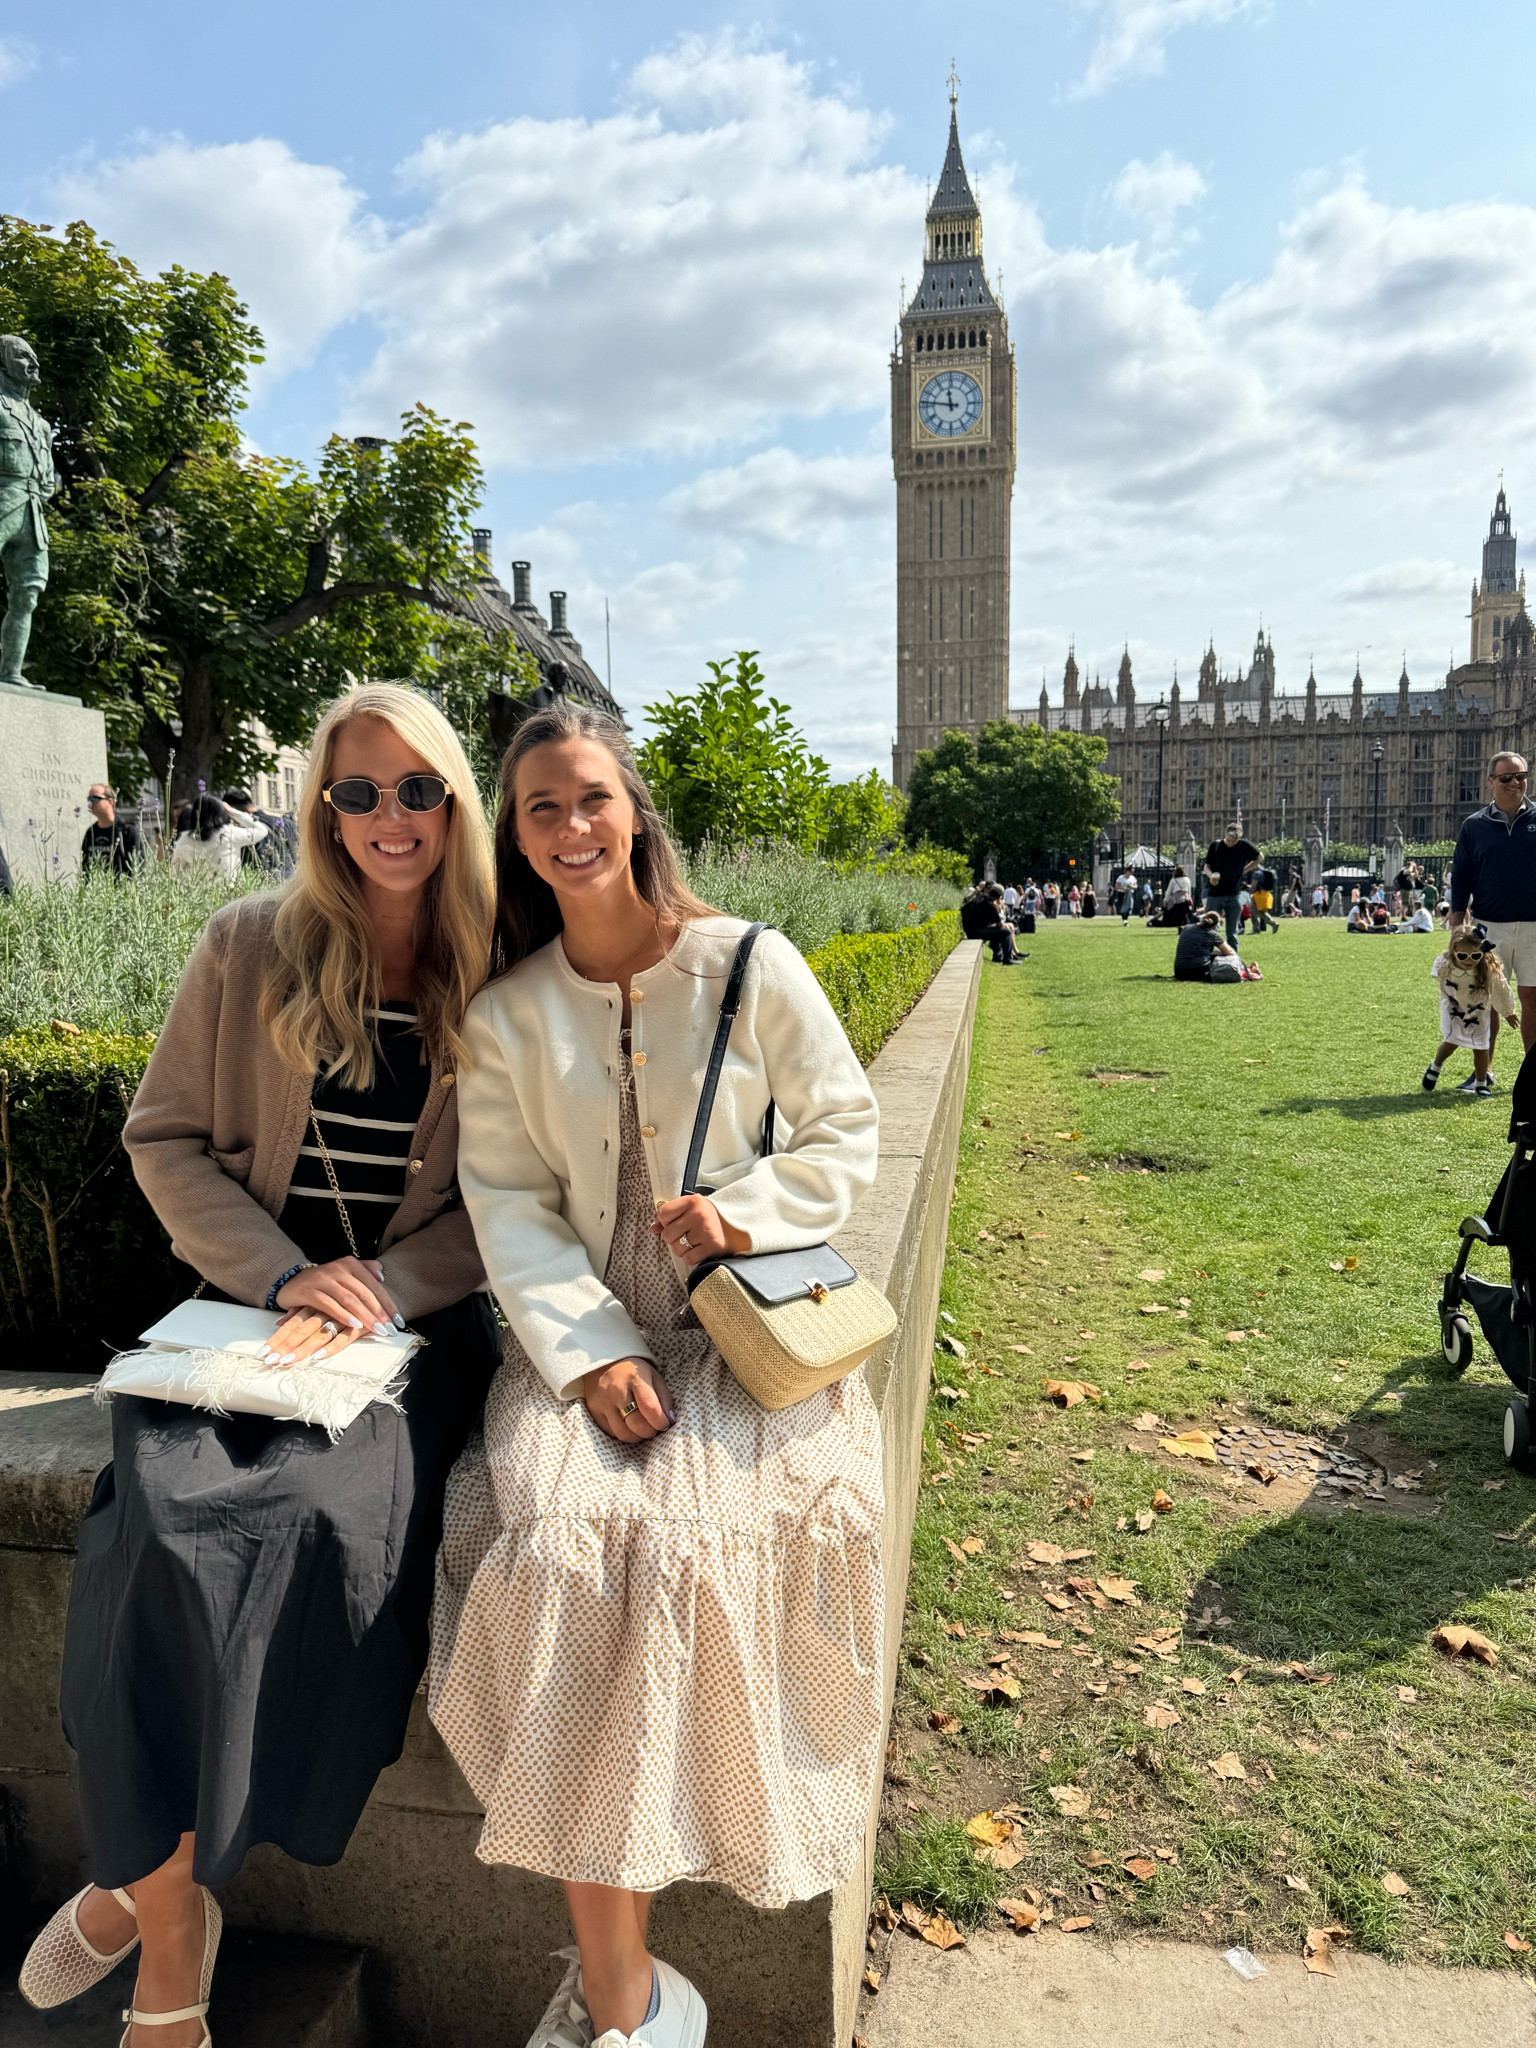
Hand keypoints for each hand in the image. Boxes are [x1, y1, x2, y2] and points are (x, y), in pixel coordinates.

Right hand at [267, 1257, 399, 1364]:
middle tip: (390, 1329)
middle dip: (379, 1313)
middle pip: (364, 1293)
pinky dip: (344, 1315)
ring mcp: (323, 1279)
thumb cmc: (324, 1281)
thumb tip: (382, 1276)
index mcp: (350, 1264)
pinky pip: (330, 1304)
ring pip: (349, 1299)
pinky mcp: (309, 1291)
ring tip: (377, 1329)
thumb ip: (365, 1270)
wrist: (290, 1281)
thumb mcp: (344, 1272)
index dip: (388, 1304)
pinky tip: (355, 1325)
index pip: (374, 1286)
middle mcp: (338, 1269)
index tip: (399, 1321)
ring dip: (365, 1316)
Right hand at [583, 1356, 674, 1441]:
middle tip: (655, 1428)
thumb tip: (670, 1420)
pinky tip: (629, 1426)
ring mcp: (603, 1402)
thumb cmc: (632, 1371)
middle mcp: (616, 1391)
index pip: (650, 1407)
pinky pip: (611, 1432)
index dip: (661, 1422)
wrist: (602, 1360)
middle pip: (636, 1424)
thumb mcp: (653, 1376)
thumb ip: (664, 1397)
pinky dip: (623, 1434)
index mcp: (635, 1379)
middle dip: (650, 1432)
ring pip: (623, 1433)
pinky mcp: (593, 1410)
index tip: (665, 1424)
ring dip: (637, 1437)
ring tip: (642, 1429)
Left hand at [651, 1194, 749, 1268]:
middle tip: (686, 1234)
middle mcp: (698, 1214)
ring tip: (695, 1241)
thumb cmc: (709, 1217)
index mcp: (692, 1201)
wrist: (737, 1227)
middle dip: (674, 1238)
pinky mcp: (712, 1245)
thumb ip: (670, 1217)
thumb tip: (653, 1229)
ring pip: (677, 1248)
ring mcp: (706, 1230)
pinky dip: (692, 1257)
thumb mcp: (690, 1209)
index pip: (662, 1214)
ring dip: (683, 1249)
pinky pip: (689, 1258)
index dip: (666, 1222)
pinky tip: (701, 1248)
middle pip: (667, 1234)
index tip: (677, 1222)